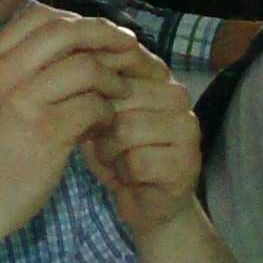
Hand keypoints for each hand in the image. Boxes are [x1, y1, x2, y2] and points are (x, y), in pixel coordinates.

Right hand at [0, 7, 135, 245]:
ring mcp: (23, 101)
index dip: (81, 21)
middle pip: (68, 32)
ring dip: (114, 77)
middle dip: (107, 37)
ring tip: (122, 93)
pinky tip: (106, 123)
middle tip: (131, 51)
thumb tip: (75, 37)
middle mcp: (2, 73)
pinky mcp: (46, 132)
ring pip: (87, 66)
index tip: (104, 36)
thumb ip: (21, 67)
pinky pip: (94, 105)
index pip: (42, 16)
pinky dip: (108, 111)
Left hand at [78, 51, 205, 235]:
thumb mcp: (100, 116)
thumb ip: (93, 89)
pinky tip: (130, 178)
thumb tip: (74, 66)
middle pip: (119, 96)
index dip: (94, 84)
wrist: (148, 204)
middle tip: (104, 144)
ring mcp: (188, 129)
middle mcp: (179, 96)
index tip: (85, 107)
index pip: (123, 59)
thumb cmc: (120, 154)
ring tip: (117, 160)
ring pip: (125, 130)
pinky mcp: (187, 162)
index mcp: (159, 77)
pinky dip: (123, 173)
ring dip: (109, 152)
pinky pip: (136, 161)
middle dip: (99, 126)